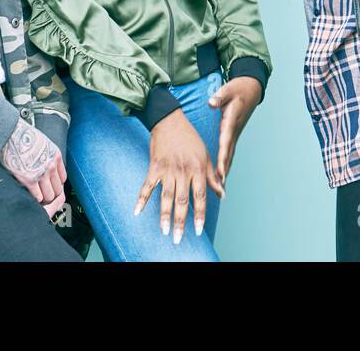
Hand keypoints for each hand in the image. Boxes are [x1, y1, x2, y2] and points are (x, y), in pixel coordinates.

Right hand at [0, 118, 67, 218]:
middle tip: (43, 194)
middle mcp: (51, 166)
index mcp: (56, 156)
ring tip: (36, 196)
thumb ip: (48, 157)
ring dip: (43, 197)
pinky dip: (35, 198)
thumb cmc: (22, 137)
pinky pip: (38, 196)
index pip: (63, 179)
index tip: (50, 186)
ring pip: (49, 195)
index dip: (56, 184)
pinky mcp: (29, 180)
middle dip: (50, 193)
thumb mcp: (44, 143)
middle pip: (57, 189)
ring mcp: (41, 174)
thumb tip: (48, 168)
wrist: (9, 134)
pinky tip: (30, 194)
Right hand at [134, 109, 223, 244]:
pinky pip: (147, 186)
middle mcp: (183, 171)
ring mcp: (168, 170)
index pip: (200, 197)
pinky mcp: (154, 167)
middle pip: (182, 201)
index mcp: (198, 169)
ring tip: (164, 231)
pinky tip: (137, 212)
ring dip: (164, 216)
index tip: (197, 230)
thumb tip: (222, 194)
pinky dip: (141, 199)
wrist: (169, 120)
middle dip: (180, 221)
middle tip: (177, 238)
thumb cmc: (190, 138)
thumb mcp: (206, 155)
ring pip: (166, 197)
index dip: (199, 215)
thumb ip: (213, 177)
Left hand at [208, 76, 261, 183]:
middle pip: (228, 154)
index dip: (222, 159)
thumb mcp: (228, 90)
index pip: (225, 143)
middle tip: (219, 189)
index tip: (220, 174)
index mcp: (231, 122)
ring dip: (225, 171)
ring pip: (229, 155)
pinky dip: (225, 164)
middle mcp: (234, 131)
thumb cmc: (238, 89)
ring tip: (220, 188)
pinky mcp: (233, 134)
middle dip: (223, 172)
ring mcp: (235, 134)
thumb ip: (219, 97)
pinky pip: (229, 151)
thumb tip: (211, 102)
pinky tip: (221, 174)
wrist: (251, 89)